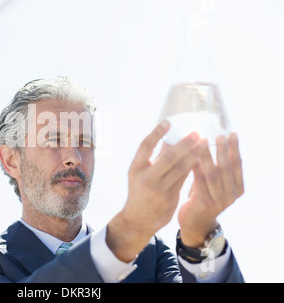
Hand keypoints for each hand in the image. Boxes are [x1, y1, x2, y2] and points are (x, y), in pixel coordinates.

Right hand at [107, 121, 206, 261]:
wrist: (139, 218)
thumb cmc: (140, 190)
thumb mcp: (141, 173)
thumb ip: (155, 157)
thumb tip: (170, 138)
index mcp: (135, 168)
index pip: (145, 146)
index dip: (156, 133)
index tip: (168, 122)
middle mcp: (146, 177)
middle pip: (168, 157)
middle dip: (184, 143)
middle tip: (197, 132)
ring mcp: (158, 189)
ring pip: (180, 168)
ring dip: (195, 154)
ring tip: (204, 142)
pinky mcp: (169, 197)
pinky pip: (184, 179)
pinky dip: (193, 167)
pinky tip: (202, 158)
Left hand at [178, 133, 243, 246]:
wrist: (195, 224)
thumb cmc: (202, 197)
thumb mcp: (213, 183)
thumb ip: (215, 167)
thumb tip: (209, 140)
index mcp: (238, 187)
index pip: (238, 164)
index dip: (235, 148)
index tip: (232, 133)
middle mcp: (232, 194)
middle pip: (227, 167)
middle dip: (223, 150)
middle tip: (219, 135)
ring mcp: (220, 200)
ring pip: (213, 174)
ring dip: (208, 156)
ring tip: (203, 142)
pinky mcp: (205, 204)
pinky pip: (200, 182)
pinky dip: (196, 168)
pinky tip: (191, 157)